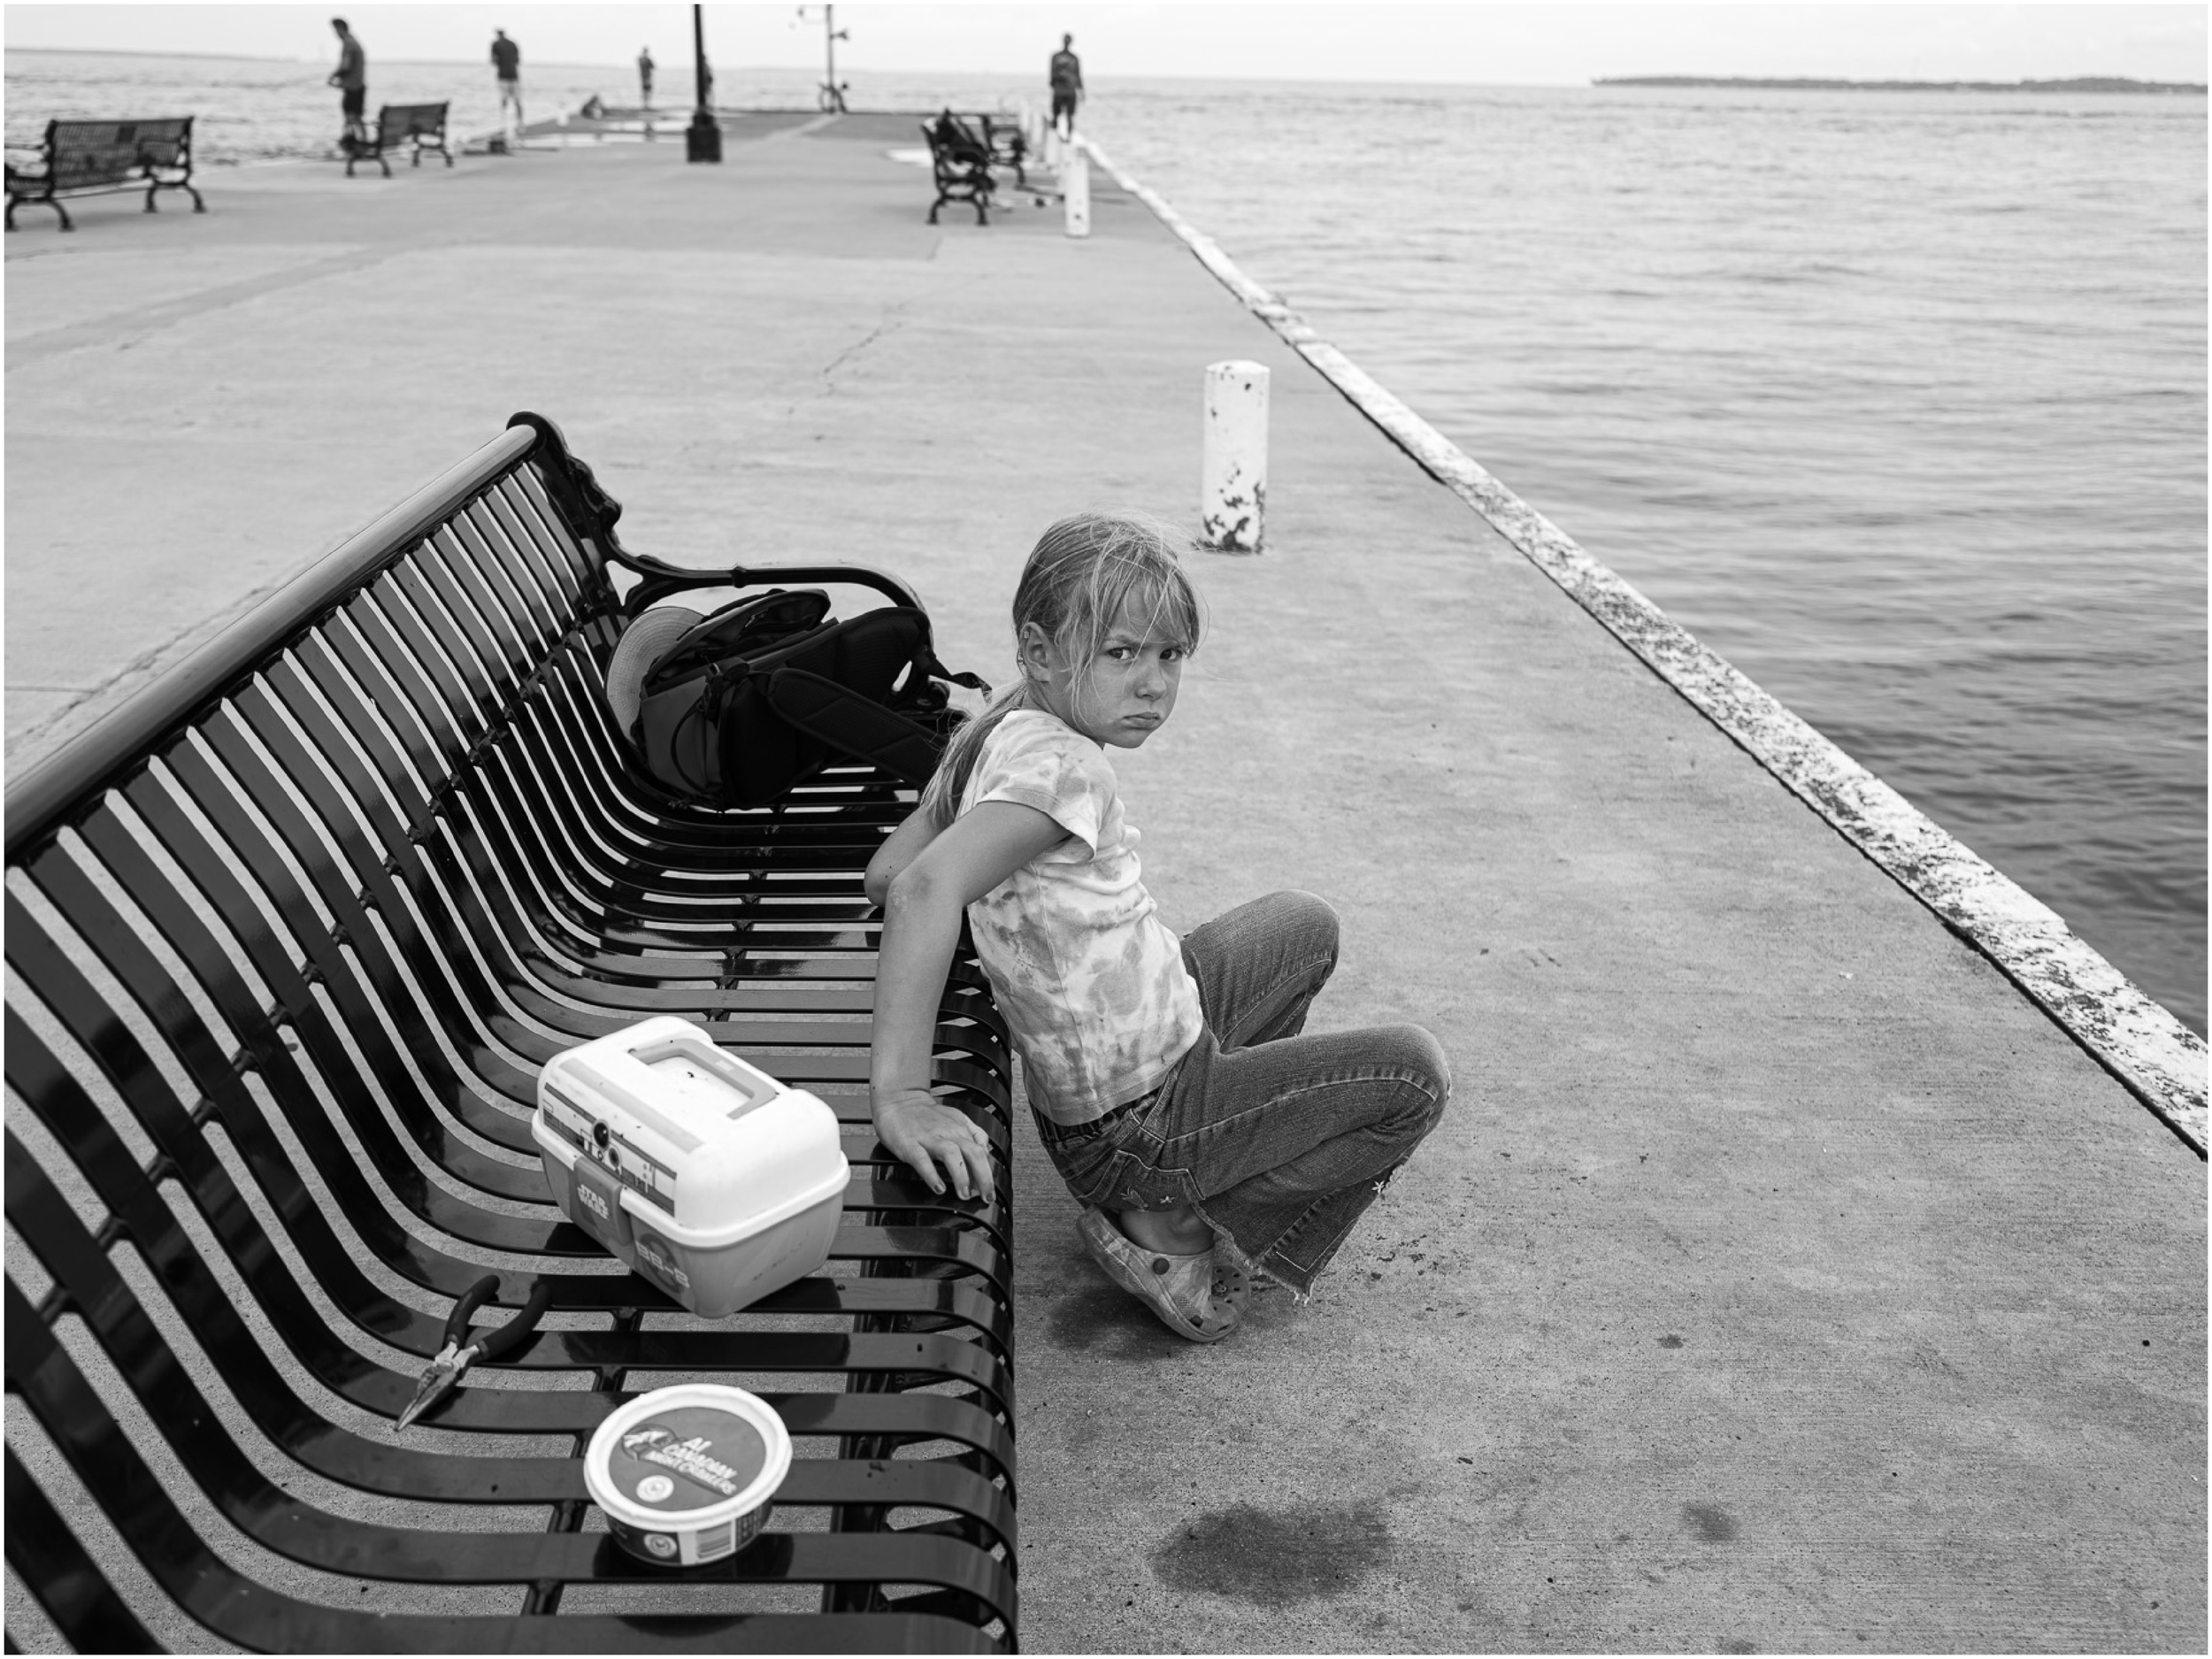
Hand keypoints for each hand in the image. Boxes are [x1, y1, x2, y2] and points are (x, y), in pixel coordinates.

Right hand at [873, 1087, 994, 1202]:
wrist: (899, 1100)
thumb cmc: (926, 1114)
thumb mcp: (956, 1118)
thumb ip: (974, 1132)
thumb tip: (987, 1151)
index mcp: (960, 1129)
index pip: (981, 1152)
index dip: (988, 1174)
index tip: (989, 1192)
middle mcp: (948, 1133)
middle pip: (973, 1153)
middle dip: (984, 1178)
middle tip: (986, 1198)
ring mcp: (928, 1138)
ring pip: (952, 1155)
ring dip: (961, 1176)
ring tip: (965, 1195)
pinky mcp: (909, 1144)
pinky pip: (922, 1160)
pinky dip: (932, 1175)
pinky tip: (939, 1188)